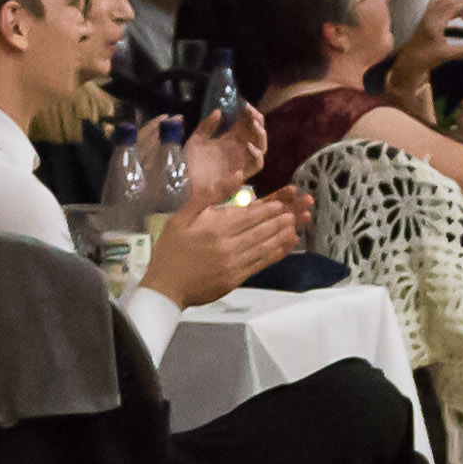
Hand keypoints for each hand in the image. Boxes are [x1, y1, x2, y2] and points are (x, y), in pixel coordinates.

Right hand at [142, 184, 300, 306]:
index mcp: (216, 227)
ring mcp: (235, 263)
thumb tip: (236, 176)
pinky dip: (276, 254)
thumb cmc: (171, 250)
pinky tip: (285, 247)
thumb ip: (209, 196)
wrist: (165, 287)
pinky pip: (261, 264)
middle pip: (262, 229)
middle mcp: (229, 244)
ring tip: (295, 226)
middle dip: (281, 219)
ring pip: (265, 246)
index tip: (284, 203)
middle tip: (297, 212)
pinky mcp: (237, 278)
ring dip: (282, 235)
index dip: (270, 208)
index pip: (250, 215)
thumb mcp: (182, 217)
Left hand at [179, 102, 266, 206]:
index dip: (249, 113)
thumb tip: (218, 111)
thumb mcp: (195, 140)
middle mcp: (238, 151)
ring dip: (261, 137)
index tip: (243, 103)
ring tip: (254, 126)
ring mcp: (240, 163)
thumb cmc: (188, 164)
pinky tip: (249, 147)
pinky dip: (256, 157)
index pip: (247, 124)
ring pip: (262, 149)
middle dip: (257, 121)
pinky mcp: (240, 176)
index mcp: (229, 140)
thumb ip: (206, 126)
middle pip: (257, 134)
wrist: (183, 184)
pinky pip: (256, 167)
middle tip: (250, 112)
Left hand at [381, 0, 462, 94]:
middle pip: (450, 4)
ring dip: (456, 7)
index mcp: (434, 21)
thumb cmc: (423, 58)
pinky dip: (447, 9)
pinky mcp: (425, 22)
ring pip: (443, 4)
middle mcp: (430, 17)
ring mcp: (426, 18)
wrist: (408, 63)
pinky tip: (453, 17)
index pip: (453, 6)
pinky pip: (437, 8)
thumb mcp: (446, 54)